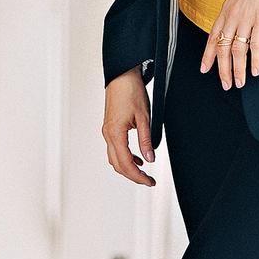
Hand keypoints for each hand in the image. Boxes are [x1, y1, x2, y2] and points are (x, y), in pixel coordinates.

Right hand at [102, 66, 156, 185]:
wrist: (122, 76)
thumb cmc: (131, 92)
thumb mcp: (144, 117)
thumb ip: (146, 140)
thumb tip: (150, 159)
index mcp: (115, 133)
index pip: (126, 163)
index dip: (138, 176)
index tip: (150, 182)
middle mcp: (108, 134)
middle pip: (118, 165)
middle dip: (133, 176)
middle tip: (149, 181)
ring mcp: (107, 131)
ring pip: (115, 158)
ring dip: (128, 168)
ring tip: (144, 173)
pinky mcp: (110, 128)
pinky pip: (115, 149)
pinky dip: (125, 157)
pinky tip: (137, 158)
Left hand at [201, 0, 258, 88]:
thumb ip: (236, 13)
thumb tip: (235, 30)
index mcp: (226, 10)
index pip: (213, 37)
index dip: (208, 55)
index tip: (205, 69)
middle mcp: (232, 15)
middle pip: (223, 48)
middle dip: (223, 69)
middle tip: (226, 84)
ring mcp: (246, 18)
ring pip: (237, 50)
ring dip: (238, 69)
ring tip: (240, 82)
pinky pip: (256, 45)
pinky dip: (255, 60)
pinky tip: (256, 70)